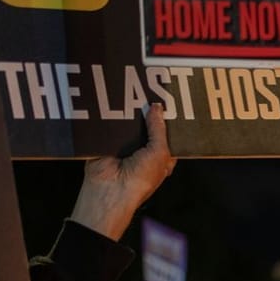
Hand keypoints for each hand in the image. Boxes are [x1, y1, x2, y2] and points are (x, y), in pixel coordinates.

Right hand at [71, 104, 174, 240]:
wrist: (110, 188)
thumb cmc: (140, 179)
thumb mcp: (159, 153)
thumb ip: (158, 130)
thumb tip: (157, 108)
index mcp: (162, 156)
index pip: (168, 134)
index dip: (169, 120)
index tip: (171, 100)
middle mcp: (145, 150)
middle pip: (148, 125)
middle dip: (149, 112)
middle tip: (150, 91)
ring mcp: (126, 145)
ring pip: (130, 123)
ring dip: (130, 112)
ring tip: (132, 92)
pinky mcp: (108, 141)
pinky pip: (111, 124)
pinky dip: (112, 116)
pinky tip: (115, 102)